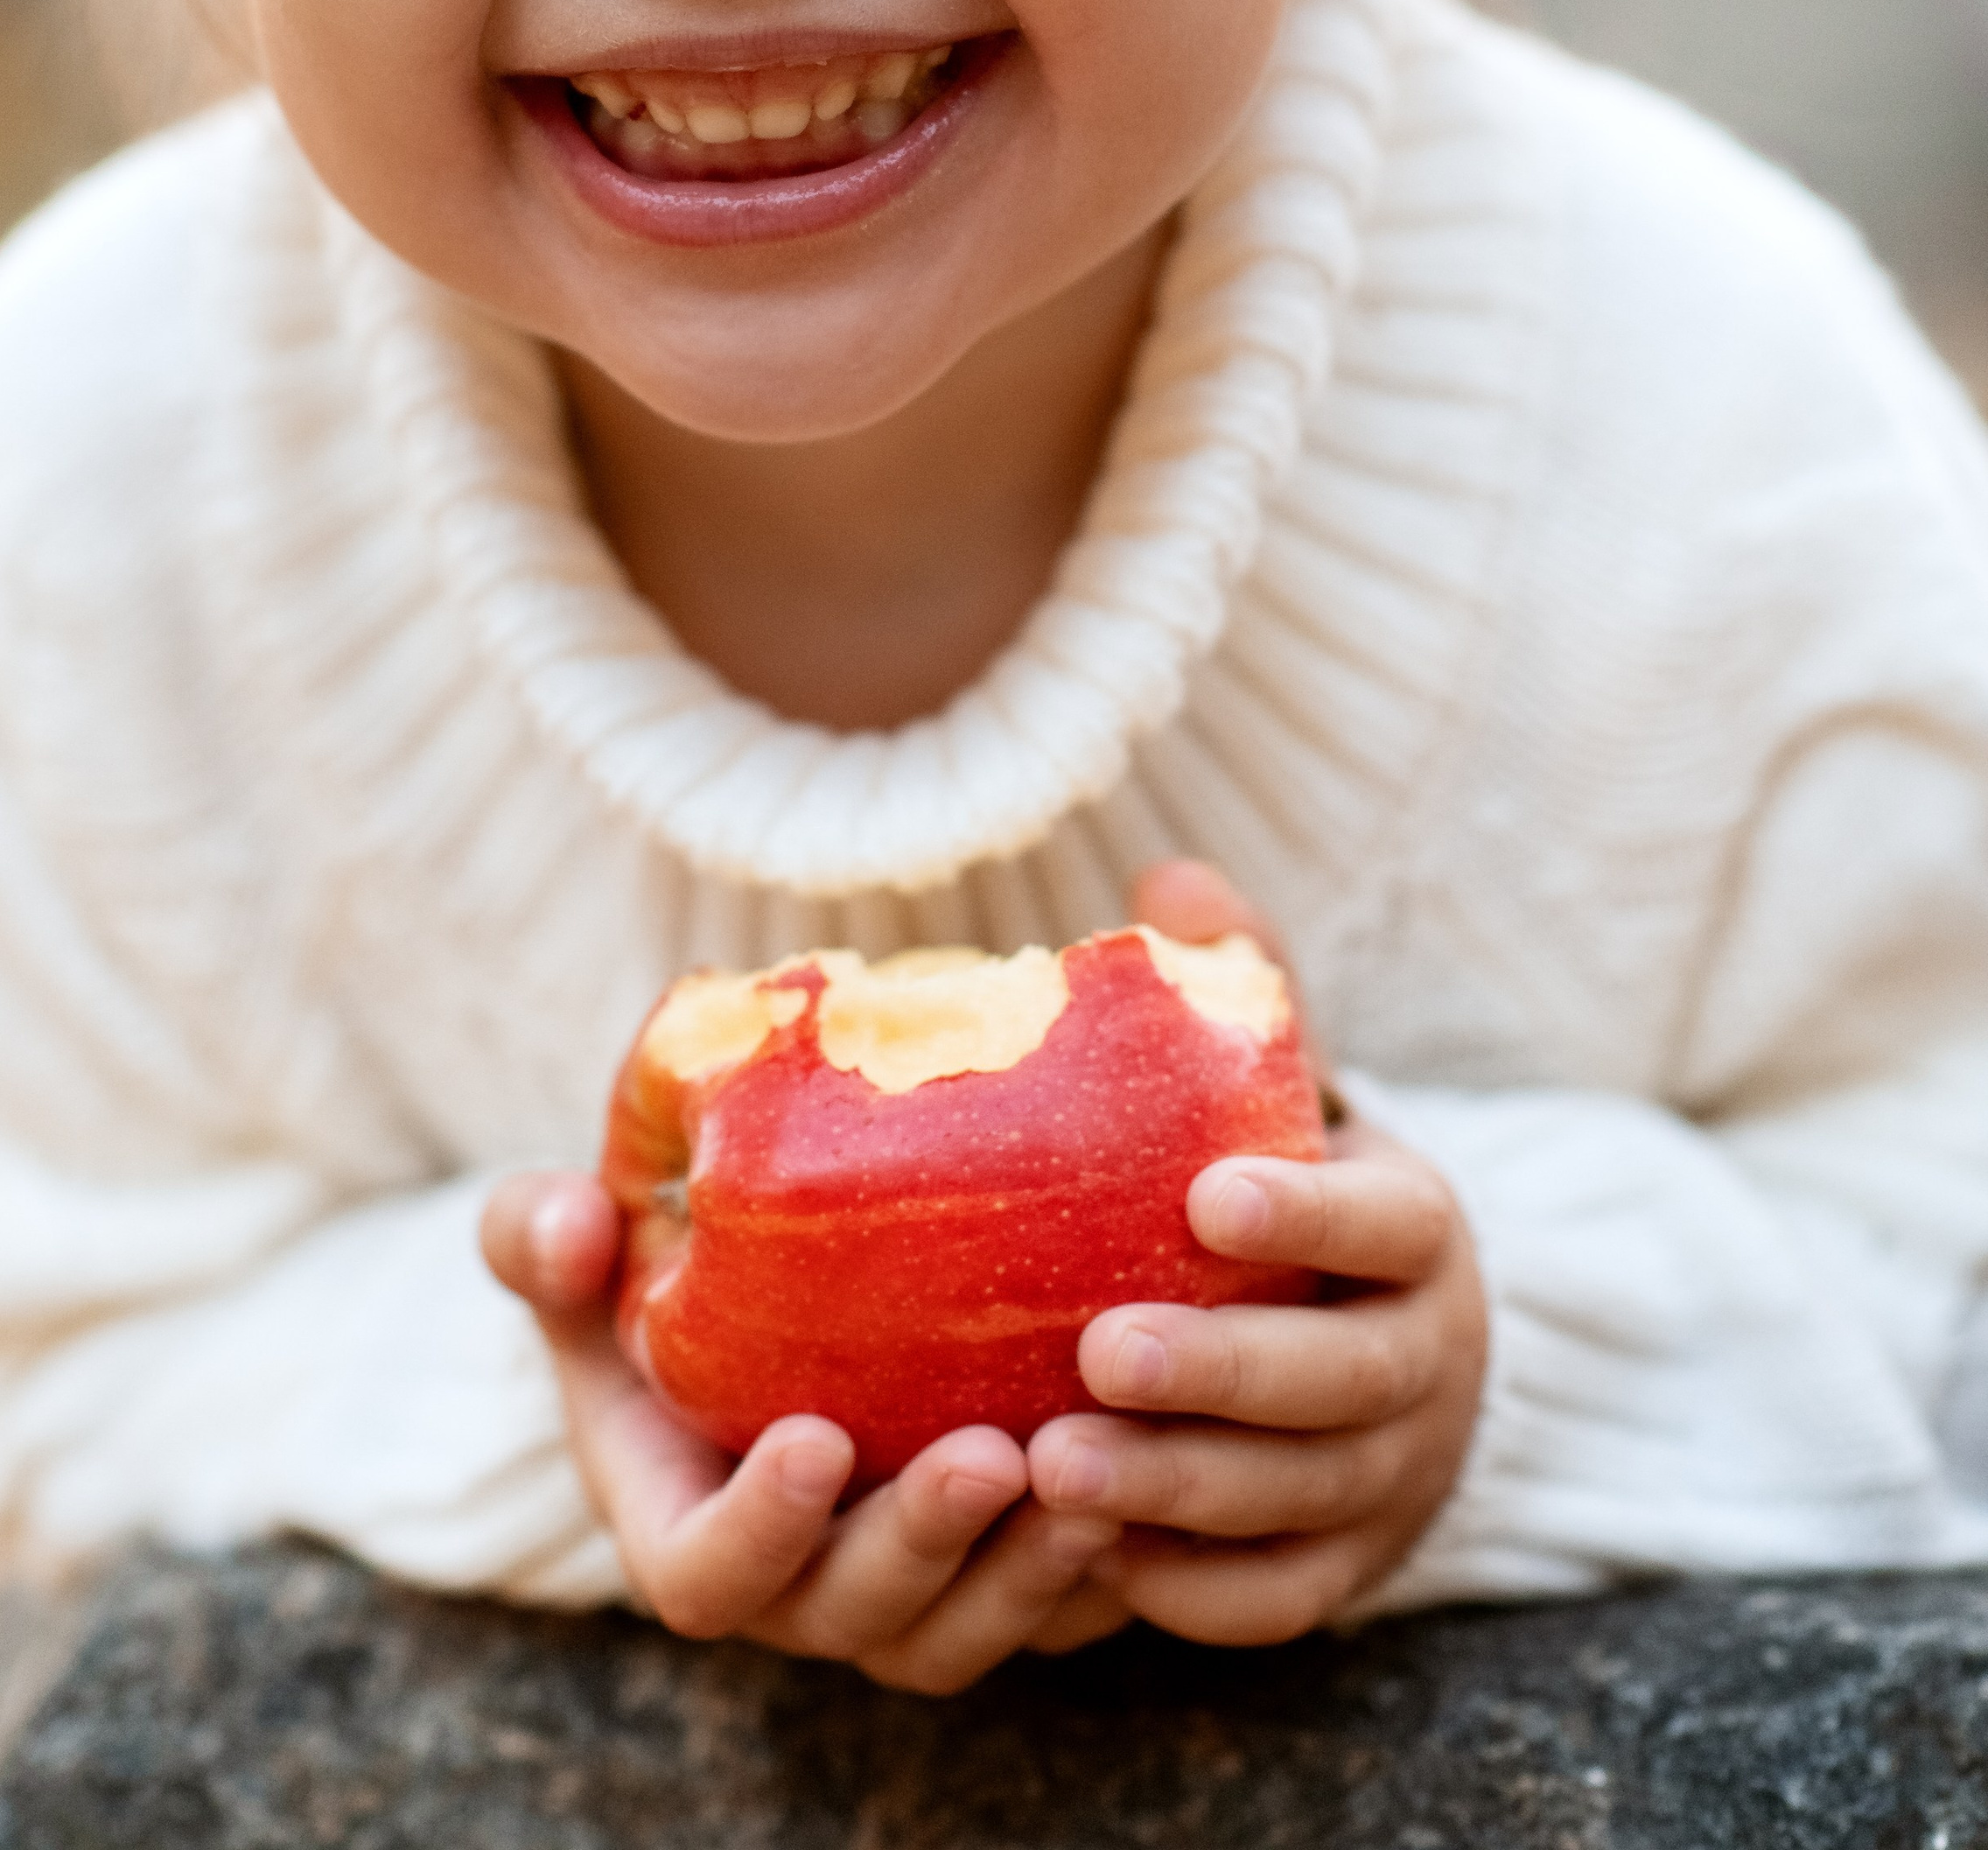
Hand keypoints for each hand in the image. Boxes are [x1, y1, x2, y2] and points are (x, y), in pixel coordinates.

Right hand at [481, 1173, 1127, 1692]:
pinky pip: (1053, 1608)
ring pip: (968, 1630)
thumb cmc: (651, 1282)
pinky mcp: (992, 1573)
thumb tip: (565, 1222)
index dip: (759, 1528)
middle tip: (993, 1458)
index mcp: (683, 1531)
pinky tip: (1166, 1488)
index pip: (707, 1576)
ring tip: (1099, 1482)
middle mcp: (796, 1588)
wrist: (758, 1310)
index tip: (813, 1435)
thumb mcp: (577, 1255)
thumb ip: (538, 1238)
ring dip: (1033, 1572)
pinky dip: (1107, 1568)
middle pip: (861, 1617)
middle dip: (928, 1551)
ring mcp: (900, 1595)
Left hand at [1021, 860, 1486, 1643]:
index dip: (1308, 1214)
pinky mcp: (1347, 1567)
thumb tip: (1171, 876)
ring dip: (1180, 1493)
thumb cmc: (1301, 1192)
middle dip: (1221, 1376)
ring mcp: (1393, 1478)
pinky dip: (1193, 1588)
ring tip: (1051, 1471)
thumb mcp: (1298, 1089)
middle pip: (1338, 1383)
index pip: (1382, 1222)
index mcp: (1415, 1232)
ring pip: (1299, 1502)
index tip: (1206, 1198)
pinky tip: (1088, 1559)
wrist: (1398, 1347)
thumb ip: (1246, 986)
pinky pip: (1277, 1598)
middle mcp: (1423, 1361)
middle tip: (1095, 1354)